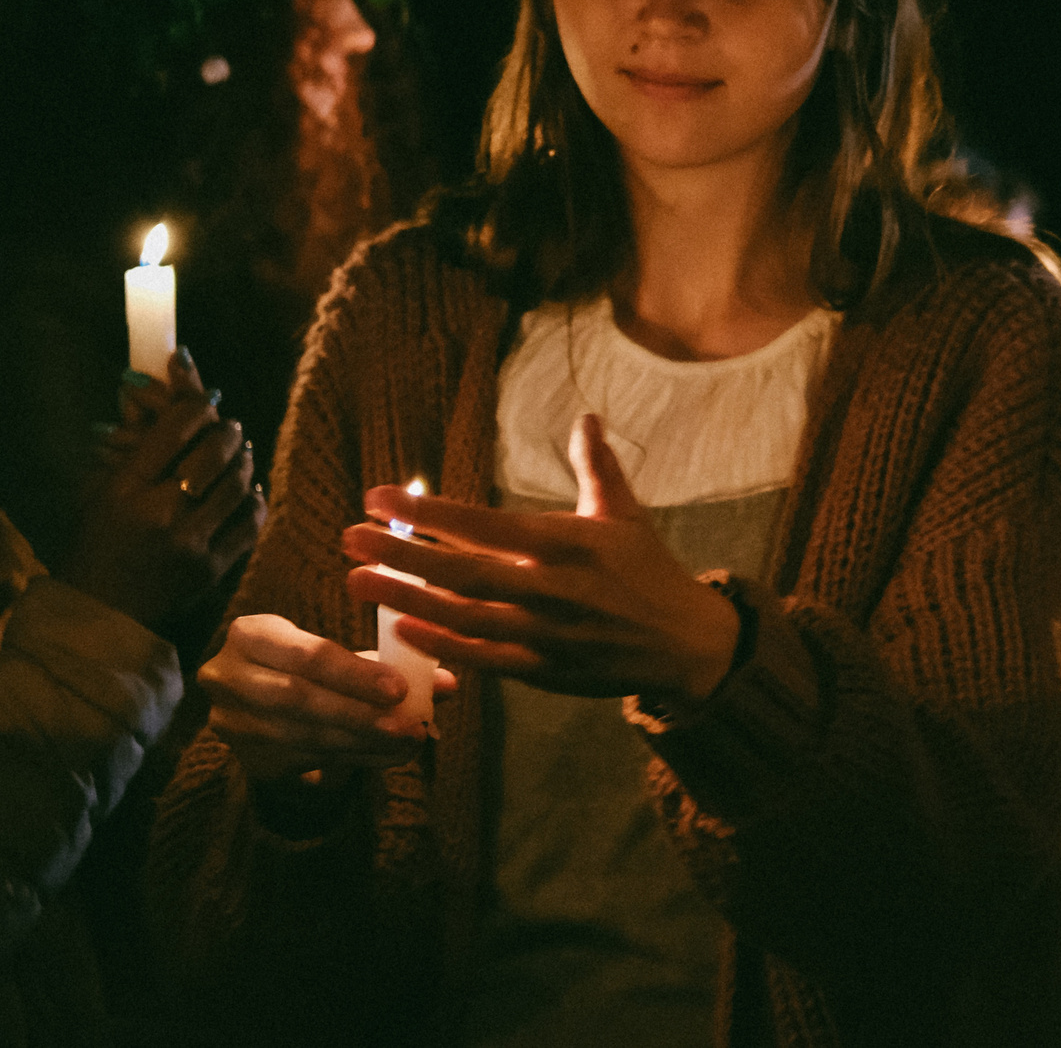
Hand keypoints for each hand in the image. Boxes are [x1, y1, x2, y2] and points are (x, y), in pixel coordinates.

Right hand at [59, 351, 263, 635]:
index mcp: (125, 489)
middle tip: (230, 428)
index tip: (208, 402)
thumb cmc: (97, 546)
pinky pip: (250, 524)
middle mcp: (160, 512)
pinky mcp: (212, 568)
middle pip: (214, 453)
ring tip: (242, 453)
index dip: (198, 407)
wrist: (102, 613)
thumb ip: (130, 449)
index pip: (175, 430)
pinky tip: (251, 490)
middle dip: (228, 432)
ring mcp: (191, 542)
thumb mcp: (99, 493)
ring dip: (245, 463)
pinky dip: (255, 501)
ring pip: (238, 485)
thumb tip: (153, 399)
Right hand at [200, 612, 456, 779]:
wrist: (257, 694)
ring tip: (408, 741)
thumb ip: (388, 660)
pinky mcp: (249, 758)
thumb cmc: (309, 660)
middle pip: (301, 700)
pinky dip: (356, 758)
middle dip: (361, 715)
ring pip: (306, 736)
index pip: (305, 655)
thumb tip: (446, 684)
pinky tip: (390, 755)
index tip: (400, 688)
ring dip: (364, 742)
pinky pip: (311, 761)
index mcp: (249, 635)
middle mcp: (228, 679)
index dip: (354, 674)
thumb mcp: (335, 649)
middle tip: (411, 727)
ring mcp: (233, 724)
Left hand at [341, 414, 739, 709]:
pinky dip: (442, 645)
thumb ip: (597, 466)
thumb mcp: (625, 514)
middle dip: (402, 552)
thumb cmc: (649, 571)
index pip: (486, 523)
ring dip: (405, 599)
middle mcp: (553, 587)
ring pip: (463, 615)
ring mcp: (546, 632)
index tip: (378, 496)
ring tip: (356, 581)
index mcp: (570, 542)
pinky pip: (483, 657)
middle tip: (350, 538)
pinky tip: (401, 629)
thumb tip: (586, 417)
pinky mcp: (543, 669)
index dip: (429, 512)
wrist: (684, 643)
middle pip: (463, 570)